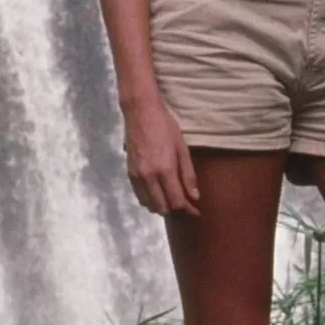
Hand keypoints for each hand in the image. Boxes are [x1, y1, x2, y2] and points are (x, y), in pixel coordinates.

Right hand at [124, 100, 199, 216]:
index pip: (176, 201)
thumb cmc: (165, 126)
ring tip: (172, 199)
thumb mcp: (182, 148)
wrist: (140, 112)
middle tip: (185, 205)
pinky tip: (158, 193)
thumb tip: (194, 196)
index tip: (196, 212)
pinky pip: (139, 195)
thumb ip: (188, 174)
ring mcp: (136, 176)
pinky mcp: (129, 173)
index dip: (188, 209)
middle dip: (175, 210)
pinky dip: (150, 199)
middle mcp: (149, 177)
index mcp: (165, 170)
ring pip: (149, 204)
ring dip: (162, 206)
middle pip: (162, 207)